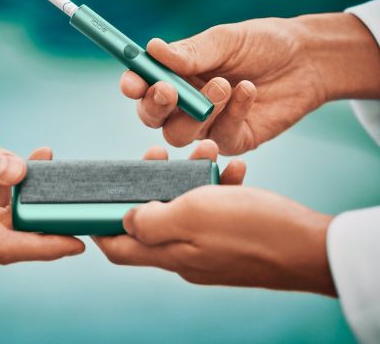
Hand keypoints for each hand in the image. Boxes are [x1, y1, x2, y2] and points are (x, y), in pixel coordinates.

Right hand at [0, 139, 84, 264]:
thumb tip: (19, 172)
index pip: (9, 247)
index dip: (45, 248)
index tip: (78, 245)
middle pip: (15, 224)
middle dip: (46, 203)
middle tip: (73, 192)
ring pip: (6, 201)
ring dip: (25, 177)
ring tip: (41, 154)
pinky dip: (2, 172)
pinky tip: (0, 149)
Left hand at [94, 141, 334, 295]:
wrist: (309, 246)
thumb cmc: (252, 228)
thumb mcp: (194, 214)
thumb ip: (153, 219)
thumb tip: (127, 219)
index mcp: (172, 252)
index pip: (120, 248)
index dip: (102, 227)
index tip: (99, 200)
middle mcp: (187, 254)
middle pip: (153, 220)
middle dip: (151, 185)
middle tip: (156, 156)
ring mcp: (210, 247)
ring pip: (187, 208)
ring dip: (190, 179)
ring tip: (207, 153)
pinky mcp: (232, 238)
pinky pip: (216, 211)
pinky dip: (218, 188)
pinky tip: (233, 169)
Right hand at [120, 13, 379, 154]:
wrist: (305, 61)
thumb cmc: (262, 44)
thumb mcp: (225, 41)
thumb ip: (190, 52)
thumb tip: (152, 49)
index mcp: (178, 75)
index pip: (144, 86)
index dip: (134, 87)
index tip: (131, 84)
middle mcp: (186, 103)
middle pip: (154, 118)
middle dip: (156, 107)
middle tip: (168, 91)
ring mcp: (208, 125)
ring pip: (181, 134)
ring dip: (199, 110)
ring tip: (224, 84)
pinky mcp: (232, 139)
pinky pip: (220, 136)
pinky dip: (233, 113)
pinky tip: (249, 90)